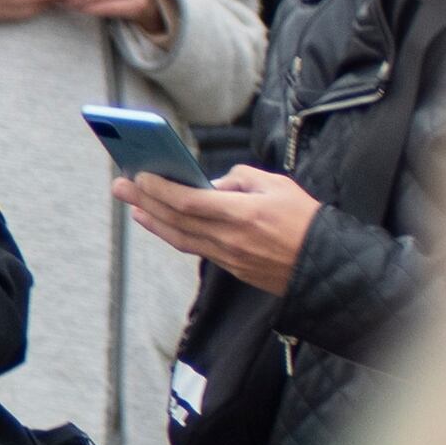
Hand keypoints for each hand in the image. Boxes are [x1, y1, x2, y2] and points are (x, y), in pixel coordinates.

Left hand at [118, 165, 316, 295]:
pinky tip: (160, 224)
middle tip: (119, 186)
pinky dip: (172, 235)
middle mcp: (230, 238)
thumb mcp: (278, 186)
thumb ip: (241, 179)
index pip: (189, 201)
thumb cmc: (306, 220)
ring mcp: (228, 256)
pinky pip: (194, 248)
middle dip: (143, 201)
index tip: (139, 176)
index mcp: (243, 213)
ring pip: (179, 238)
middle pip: (176, 219)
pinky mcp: (231, 268)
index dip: (160, 189)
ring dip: (152, 221)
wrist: (326, 264)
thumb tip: (211, 182)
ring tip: (132, 206)